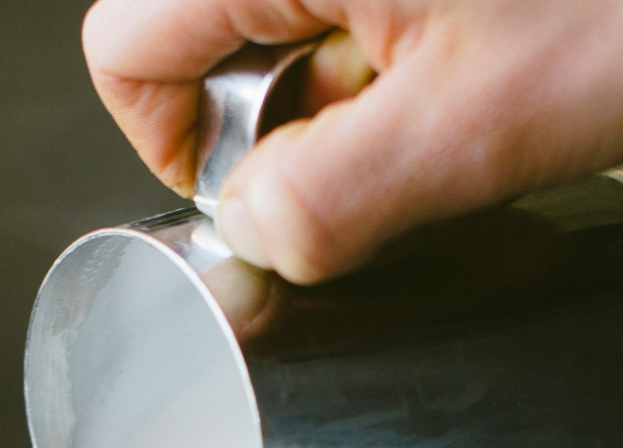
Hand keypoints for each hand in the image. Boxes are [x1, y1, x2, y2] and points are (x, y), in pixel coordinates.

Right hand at [83, 0, 622, 282]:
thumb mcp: (477, 137)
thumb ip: (328, 203)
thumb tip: (246, 249)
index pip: (125, 47)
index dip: (175, 150)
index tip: (262, 207)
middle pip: (211, 39)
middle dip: (291, 130)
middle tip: (398, 164)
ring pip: (302, 30)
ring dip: (364, 102)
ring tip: (474, 105)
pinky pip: (374, 13)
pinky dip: (413, 61)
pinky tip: (498, 72)